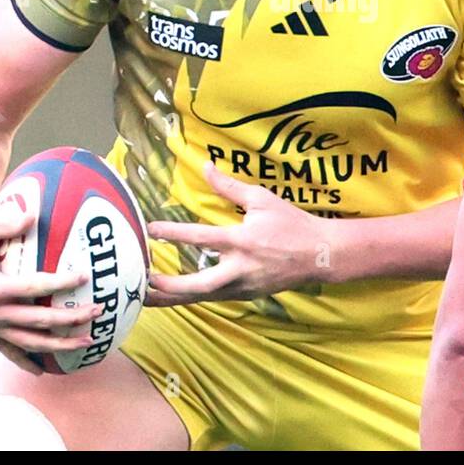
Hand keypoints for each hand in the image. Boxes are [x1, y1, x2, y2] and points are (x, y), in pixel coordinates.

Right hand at [0, 210, 101, 374]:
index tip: (84, 277)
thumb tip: (35, 215)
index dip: (60, 283)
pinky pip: (8, 350)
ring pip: (28, 342)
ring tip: (88, 342)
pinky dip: (26, 361)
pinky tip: (44, 371)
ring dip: (59, 344)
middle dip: (70, 318)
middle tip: (98, 310)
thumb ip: (8, 223)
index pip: (34, 288)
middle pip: (38, 321)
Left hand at [144, 163, 327, 306]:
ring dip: (174, 298)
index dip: (174, 233)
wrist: (320, 255)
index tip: (150, 229)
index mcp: (243, 241)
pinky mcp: (246, 295)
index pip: (202, 238)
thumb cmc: (292, 223)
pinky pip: (214, 298)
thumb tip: (204, 166)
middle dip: (170, 286)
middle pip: (199, 285)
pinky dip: (192, 297)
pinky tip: (173, 296)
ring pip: (203, 298)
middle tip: (143, 282)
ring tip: (146, 297)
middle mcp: (241, 268)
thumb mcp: (262, 199)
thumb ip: (229, 187)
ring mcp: (244, 286)